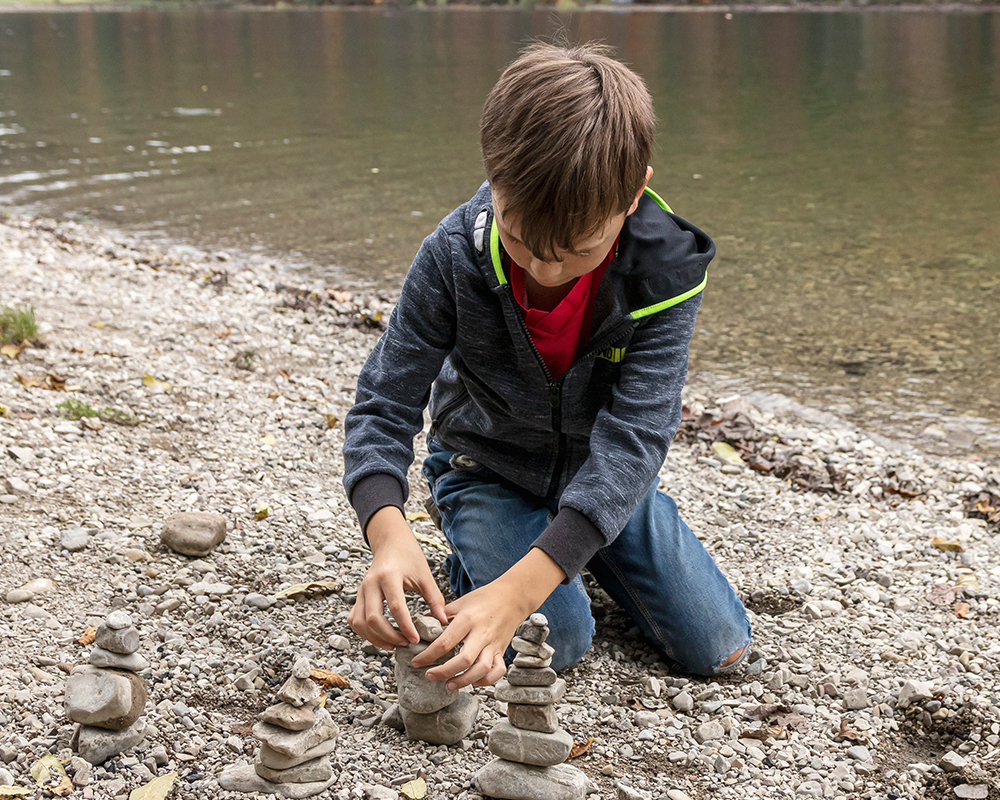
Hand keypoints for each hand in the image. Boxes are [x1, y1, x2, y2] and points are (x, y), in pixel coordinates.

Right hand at [348, 506, 446, 649]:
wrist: (391, 543)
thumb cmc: (409, 556)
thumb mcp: (425, 575)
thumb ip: (434, 598)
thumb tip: (442, 622)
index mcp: (389, 576)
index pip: (395, 607)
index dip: (405, 627)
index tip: (415, 639)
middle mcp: (370, 584)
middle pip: (373, 619)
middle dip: (389, 636)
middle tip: (406, 643)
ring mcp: (361, 590)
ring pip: (360, 622)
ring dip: (375, 638)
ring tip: (394, 643)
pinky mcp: (358, 596)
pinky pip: (354, 620)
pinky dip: (364, 632)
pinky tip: (380, 636)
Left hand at [410, 547, 564, 689]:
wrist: (513, 596)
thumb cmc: (484, 598)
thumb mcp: (460, 602)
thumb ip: (441, 615)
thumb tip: (420, 625)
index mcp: (468, 619)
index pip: (444, 642)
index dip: (428, 655)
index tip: (417, 662)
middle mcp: (482, 633)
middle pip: (463, 660)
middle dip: (443, 672)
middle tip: (429, 675)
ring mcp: (494, 644)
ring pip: (481, 669)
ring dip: (464, 681)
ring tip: (449, 684)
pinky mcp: (501, 650)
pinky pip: (497, 671)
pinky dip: (486, 681)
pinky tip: (473, 682)